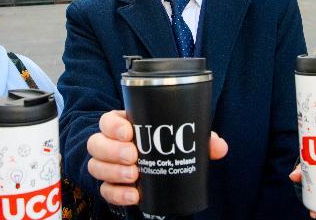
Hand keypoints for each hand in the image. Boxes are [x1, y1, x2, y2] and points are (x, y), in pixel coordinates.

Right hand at [87, 110, 228, 205]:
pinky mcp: (109, 186)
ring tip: (134, 176)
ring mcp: (106, 166)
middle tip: (133, 156)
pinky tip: (134, 195)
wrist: (152, 170)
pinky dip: (118, 194)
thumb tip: (220, 146)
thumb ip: (199, 140)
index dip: (113, 126)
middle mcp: (108, 144)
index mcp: (122, 126)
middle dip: (112, 150)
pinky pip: (104, 191)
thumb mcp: (178, 139)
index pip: (107, 120)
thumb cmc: (163, 146)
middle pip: (95, 143)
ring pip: (95, 166)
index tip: (129, 132)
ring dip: (113, 172)